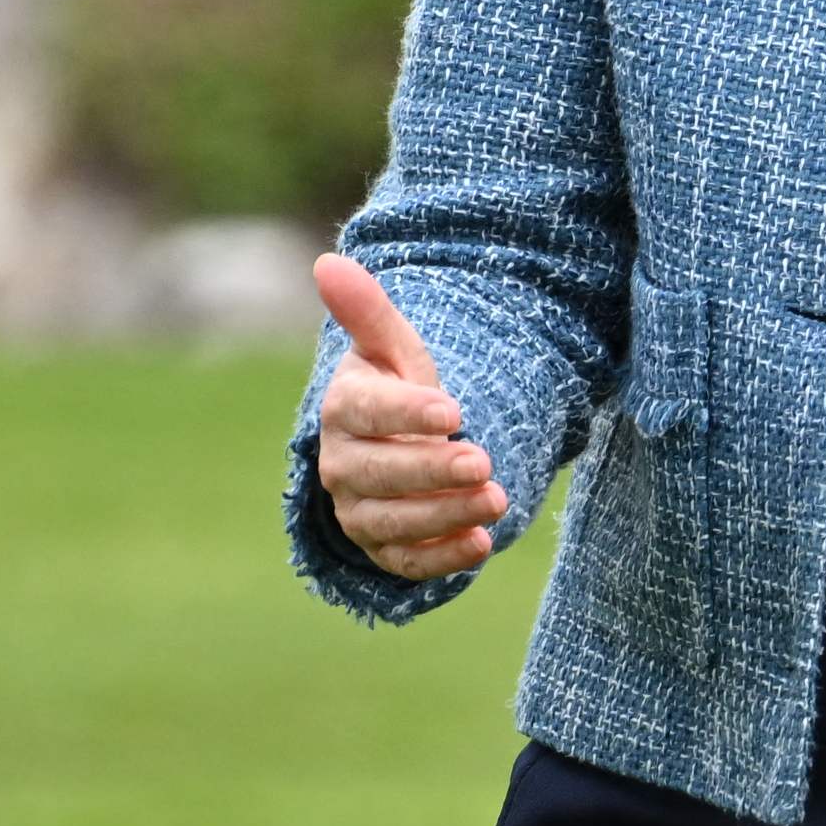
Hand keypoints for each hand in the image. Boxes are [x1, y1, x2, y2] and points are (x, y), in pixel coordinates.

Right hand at [310, 253, 510, 581]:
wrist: (402, 444)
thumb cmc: (400, 387)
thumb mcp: (393, 347)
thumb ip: (368, 311)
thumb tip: (328, 261)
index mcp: (343, 410)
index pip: (366, 412)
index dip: (406, 413)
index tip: (454, 410)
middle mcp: (341, 466)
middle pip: (377, 474)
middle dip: (430, 471)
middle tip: (482, 462)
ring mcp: (359, 512)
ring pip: (393, 522)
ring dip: (444, 514)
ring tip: (497, 499)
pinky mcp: (383, 549)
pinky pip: (405, 563)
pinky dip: (441, 560)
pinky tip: (482, 545)